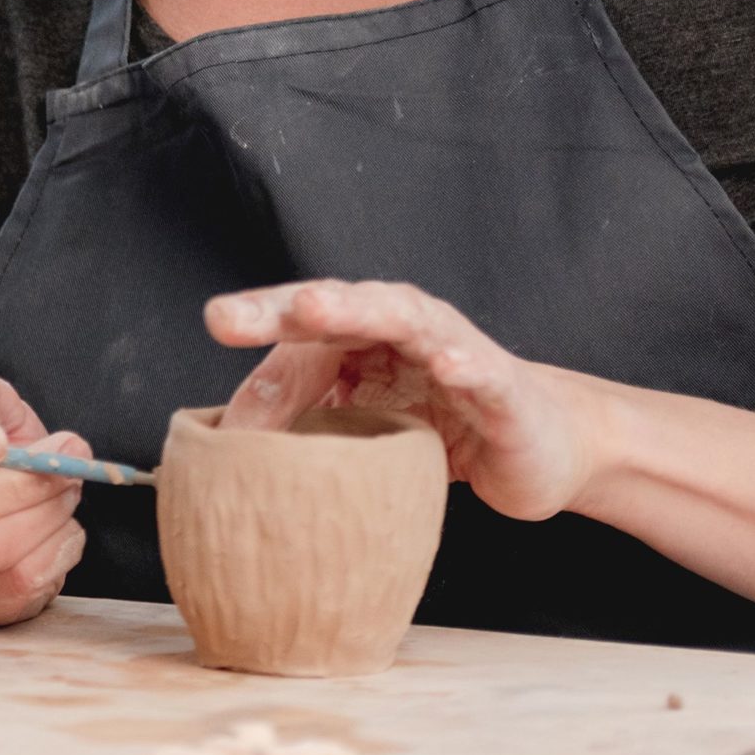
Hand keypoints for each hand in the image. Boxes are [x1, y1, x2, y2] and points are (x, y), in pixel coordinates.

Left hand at [205, 279, 610, 521]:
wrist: (537, 448)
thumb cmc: (441, 427)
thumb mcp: (358, 428)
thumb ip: (298, 421)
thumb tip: (222, 442)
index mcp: (363, 334)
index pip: (303, 322)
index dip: (260, 319)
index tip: (217, 321)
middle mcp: (404, 327)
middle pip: (341, 306)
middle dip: (289, 306)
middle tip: (237, 314)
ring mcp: (455, 350)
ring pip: (405, 319)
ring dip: (359, 309)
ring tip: (315, 309)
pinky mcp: (502, 387)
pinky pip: (481, 370)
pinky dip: (464, 363)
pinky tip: (445, 365)